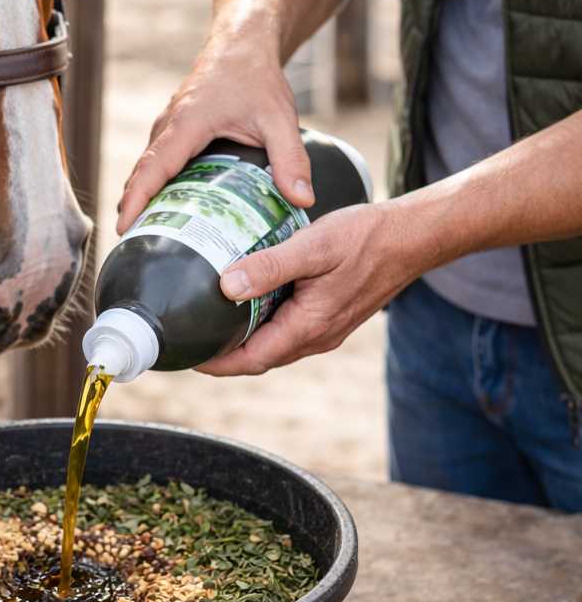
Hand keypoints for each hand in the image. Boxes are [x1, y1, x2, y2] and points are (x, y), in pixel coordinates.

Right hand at [116, 39, 314, 233]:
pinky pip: (156, 159)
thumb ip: (291, 159)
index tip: (124, 228)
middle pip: (141, 172)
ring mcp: (168, 124)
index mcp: (187, 124)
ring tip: (145, 234)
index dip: (136, 199)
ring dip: (142, 196)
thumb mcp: (279, 119)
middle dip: (133, 207)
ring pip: (146, 166)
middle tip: (132, 245)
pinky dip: (153, 182)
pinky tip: (165, 205)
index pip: (152, 168)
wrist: (243, 43)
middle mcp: (169, 125)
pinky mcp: (174, 126)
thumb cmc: (257, 76)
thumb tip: (303, 200)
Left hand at [198, 200, 419, 376]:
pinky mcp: (331, 316)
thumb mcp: (313, 246)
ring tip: (212, 321)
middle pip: (260, 358)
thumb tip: (227, 286)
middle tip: (191, 338)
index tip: (187, 355)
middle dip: (224, 355)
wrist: (412, 238)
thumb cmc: (366, 238)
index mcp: (309, 326)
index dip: (216, 363)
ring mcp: (327, 329)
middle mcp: (317, 336)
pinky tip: (250, 300)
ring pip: (275, 345)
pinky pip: (290, 330)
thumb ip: (270, 266)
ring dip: (245, 340)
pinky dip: (265, 324)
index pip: (251, 360)